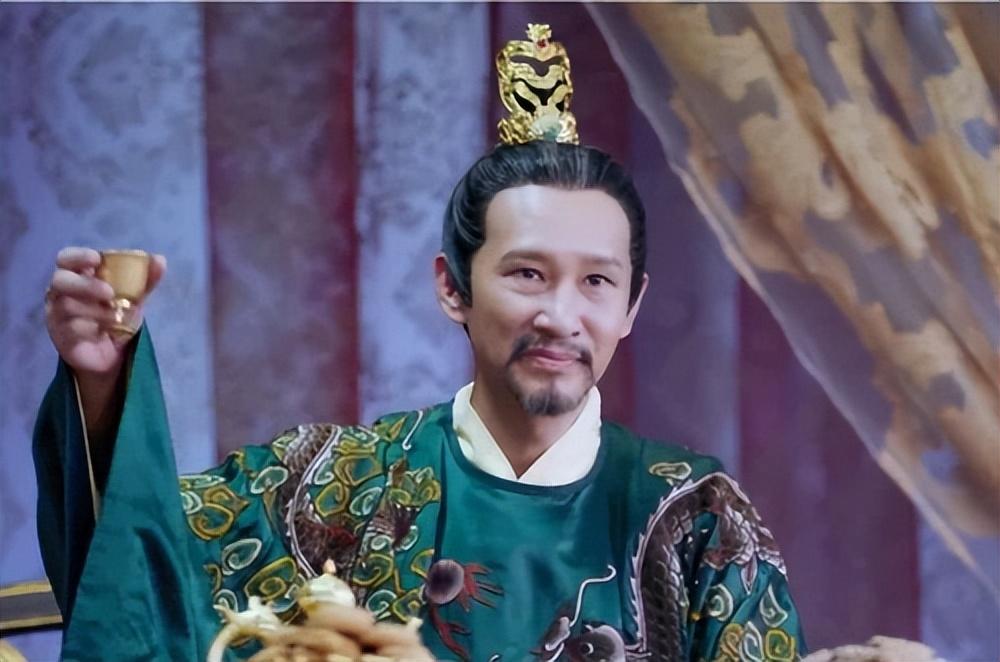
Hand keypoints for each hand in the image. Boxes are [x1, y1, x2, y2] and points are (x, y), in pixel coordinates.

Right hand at [45, 247, 165, 377]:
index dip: (78, 256)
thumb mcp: (134, 298)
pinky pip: (70, 328)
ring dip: (95, 310)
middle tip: (110, 292)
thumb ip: (145, 280)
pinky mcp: (60, 336)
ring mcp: (57, 314)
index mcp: (77, 276)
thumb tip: (160, 259)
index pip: (67, 258)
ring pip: (66, 305)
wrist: (113, 354)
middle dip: (85, 284)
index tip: (97, 258)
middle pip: (60, 280)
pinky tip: (105, 331)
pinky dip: (91, 328)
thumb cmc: (117, 317)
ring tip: (116, 317)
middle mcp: (61, 292)